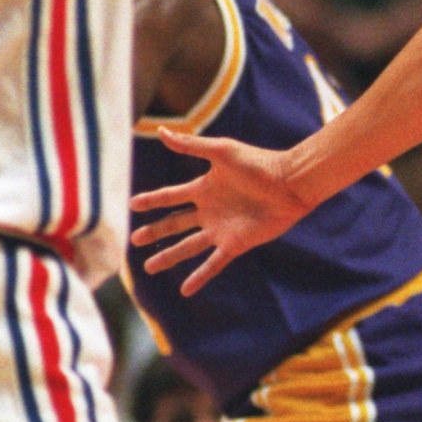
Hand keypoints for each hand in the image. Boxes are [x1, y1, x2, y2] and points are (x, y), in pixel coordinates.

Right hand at [130, 129, 311, 293]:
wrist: (289, 184)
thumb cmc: (259, 164)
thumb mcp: (222, 152)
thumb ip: (191, 146)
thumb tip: (160, 131)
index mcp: (204, 189)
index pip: (170, 196)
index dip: (152, 200)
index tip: (132, 203)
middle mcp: (209, 211)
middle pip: (175, 224)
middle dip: (155, 232)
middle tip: (135, 239)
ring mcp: (220, 229)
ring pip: (188, 247)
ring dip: (168, 257)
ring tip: (148, 268)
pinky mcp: (234, 244)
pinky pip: (213, 263)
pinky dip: (199, 277)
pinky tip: (184, 290)